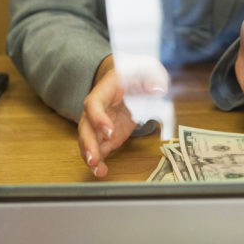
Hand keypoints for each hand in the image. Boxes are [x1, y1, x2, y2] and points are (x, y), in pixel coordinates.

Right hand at [78, 55, 168, 177]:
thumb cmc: (136, 75)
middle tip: (93, 158)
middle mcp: (96, 109)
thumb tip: (157, 89)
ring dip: (90, 156)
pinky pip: (98, 149)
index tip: (109, 131)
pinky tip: (101, 172)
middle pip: (86, 126)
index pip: (94, 104)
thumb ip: (151, 79)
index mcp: (104, 91)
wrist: (130, 81)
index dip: (99, 118)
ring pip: (87, 141)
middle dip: (88, 143)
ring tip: (97, 170)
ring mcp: (99, 124)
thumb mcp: (146, 71)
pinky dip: (98, 162)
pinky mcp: (105, 137)